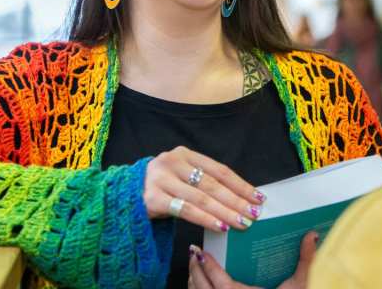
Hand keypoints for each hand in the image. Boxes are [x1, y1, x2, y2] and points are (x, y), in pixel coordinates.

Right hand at [144, 146, 263, 232]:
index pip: (220, 170)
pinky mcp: (152, 198)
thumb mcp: (182, 178)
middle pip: (212, 184)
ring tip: (241, 223)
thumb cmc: (161, 188)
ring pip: (201, 197)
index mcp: (185, 155)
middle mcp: (172, 162)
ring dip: (224, 212)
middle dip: (236, 201)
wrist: (123, 195)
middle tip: (254, 213)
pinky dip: (205, 219)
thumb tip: (239, 200)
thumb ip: (205, 184)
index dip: (241, 185)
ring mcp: (161, 179)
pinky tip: (220, 226)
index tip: (258, 198)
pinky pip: (185, 210)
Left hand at [188, 232, 318, 288]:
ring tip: (195, 269)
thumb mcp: (299, 286)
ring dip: (194, 283)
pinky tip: (201, 288)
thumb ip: (305, 260)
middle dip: (194, 270)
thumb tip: (312, 236)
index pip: (218, 280)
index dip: (207, 265)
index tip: (202, 252)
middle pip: (201, 288)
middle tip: (195, 255)